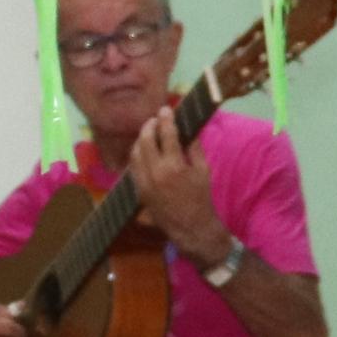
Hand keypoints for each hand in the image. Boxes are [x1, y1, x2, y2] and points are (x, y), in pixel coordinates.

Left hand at [128, 107, 223, 259]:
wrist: (191, 227)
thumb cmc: (201, 197)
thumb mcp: (203, 170)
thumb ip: (194, 147)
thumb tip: (190, 127)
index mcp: (174, 166)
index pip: (167, 134)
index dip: (166, 119)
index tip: (166, 109)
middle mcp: (155, 173)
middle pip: (146, 140)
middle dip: (150, 126)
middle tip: (155, 119)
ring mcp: (144, 183)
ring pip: (135, 153)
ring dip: (141, 139)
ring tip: (149, 132)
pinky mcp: (139, 191)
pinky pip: (133, 167)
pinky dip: (138, 155)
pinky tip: (144, 150)